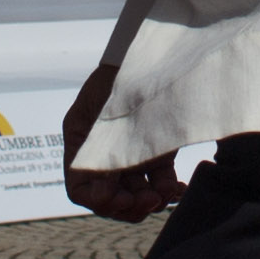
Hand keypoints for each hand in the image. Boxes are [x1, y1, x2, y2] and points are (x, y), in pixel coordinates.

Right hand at [62, 54, 179, 223]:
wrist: (159, 52)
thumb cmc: (129, 70)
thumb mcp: (108, 104)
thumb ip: (105, 142)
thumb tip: (103, 186)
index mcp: (82, 142)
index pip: (79, 188)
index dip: (98, 201)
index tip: (122, 199)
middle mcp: (103, 153)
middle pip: (107, 198)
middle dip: (127, 206)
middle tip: (151, 201)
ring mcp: (129, 154)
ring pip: (134, 195)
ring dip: (149, 202)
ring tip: (168, 195)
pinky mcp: (154, 154)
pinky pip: (157, 184)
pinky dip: (167, 192)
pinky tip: (180, 189)